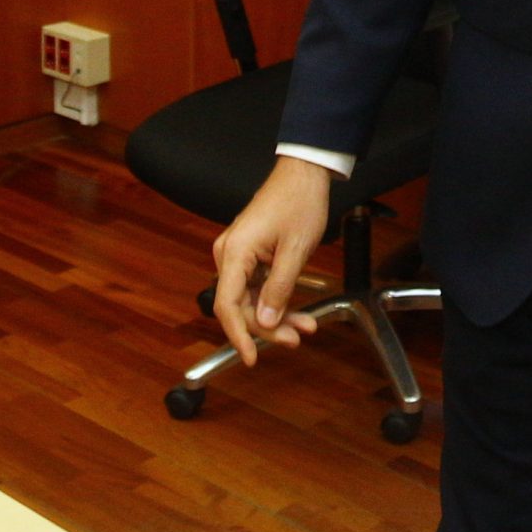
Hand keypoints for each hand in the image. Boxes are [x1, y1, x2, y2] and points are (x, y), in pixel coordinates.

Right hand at [211, 156, 332, 367]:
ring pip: (251, 298)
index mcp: (235, 252)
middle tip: (296, 339)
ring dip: (277, 316)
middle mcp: (229, 254)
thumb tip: (266, 322)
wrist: (304, 173)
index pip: (226, 305)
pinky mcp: (250, 254)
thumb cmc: (300, 202)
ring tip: (305, 328)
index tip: (251, 358)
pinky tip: (299, 313)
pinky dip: (277, 300)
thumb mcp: (295, 250)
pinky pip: (258, 286)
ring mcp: (238, 254)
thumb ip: (280, 289)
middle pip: (240, 305)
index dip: (238, 335)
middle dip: (267, 327)